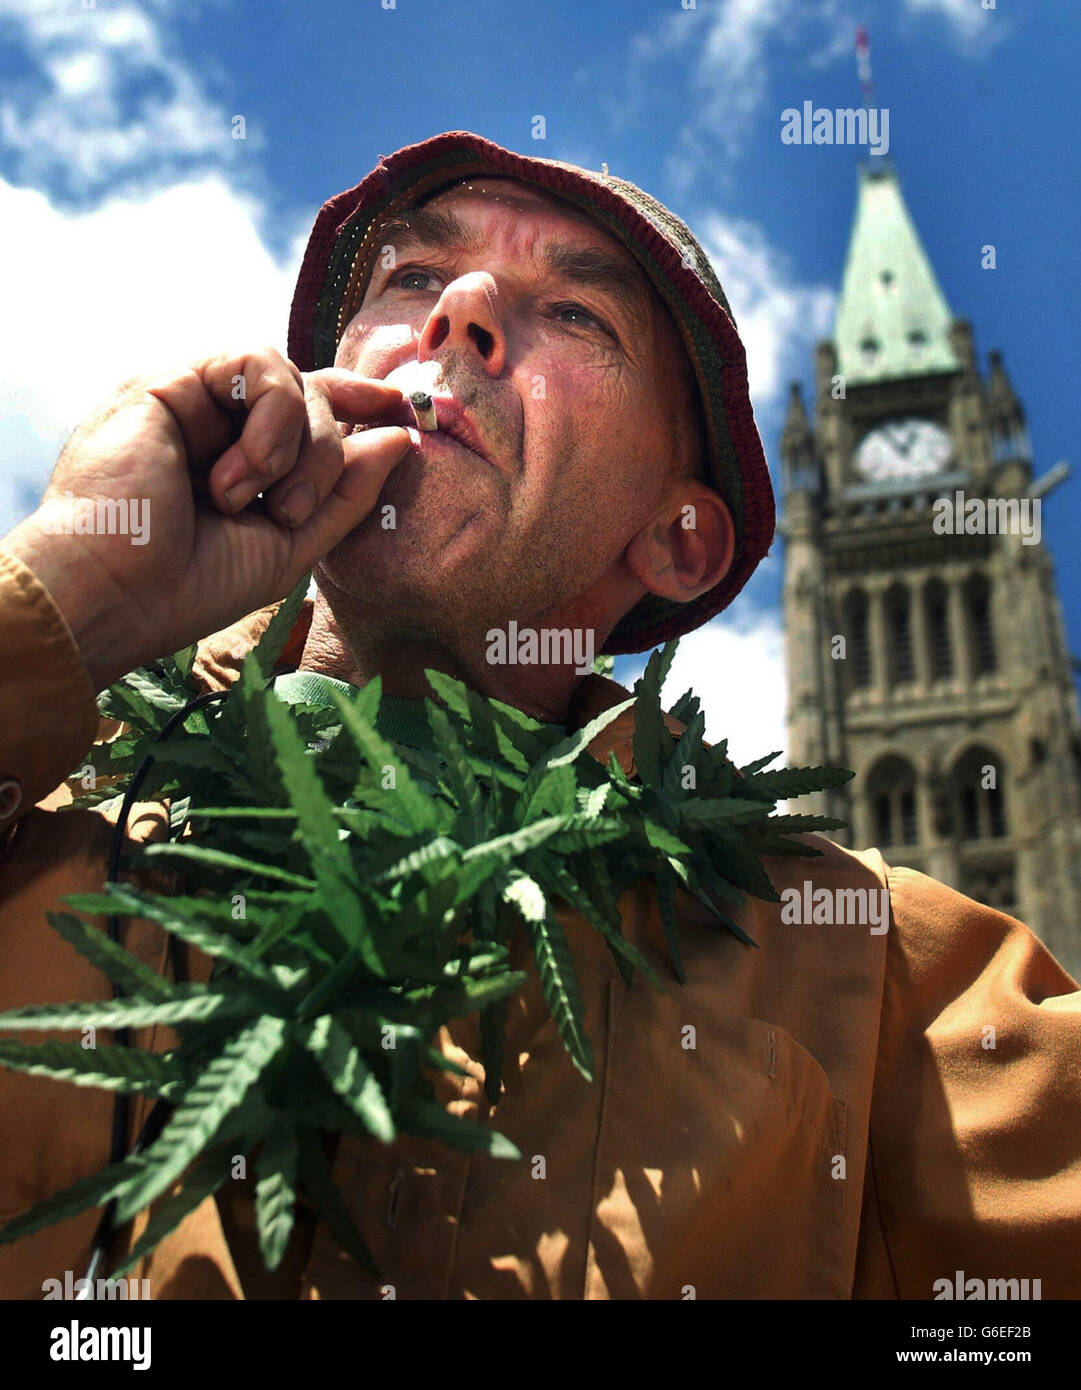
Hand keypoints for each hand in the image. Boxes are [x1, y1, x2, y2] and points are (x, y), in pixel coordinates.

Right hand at [2, 346, 414, 690]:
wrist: (117, 594)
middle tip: (289, 513)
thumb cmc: (191, 584)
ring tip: (254, 500)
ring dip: (296, 446)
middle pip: (316, 399)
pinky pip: (256, 362)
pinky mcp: (171, 379)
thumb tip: (399, 436)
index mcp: (243, 459)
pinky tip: (236, 475)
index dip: (362, 403)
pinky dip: (269, 421)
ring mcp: (195, 399)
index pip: (314, 410)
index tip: (403, 414)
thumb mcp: (292, 544)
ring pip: (294, 379)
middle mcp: (220, 424)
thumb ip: (347, 493)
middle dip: (327, 458)